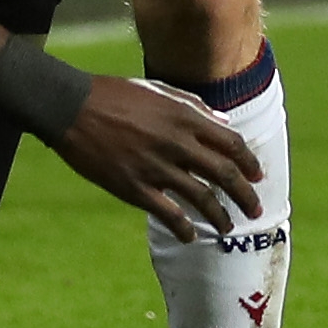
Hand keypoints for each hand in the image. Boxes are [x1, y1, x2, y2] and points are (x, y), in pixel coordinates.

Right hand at [49, 74, 262, 234]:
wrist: (70, 107)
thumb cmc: (113, 94)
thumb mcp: (157, 90)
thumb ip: (192, 105)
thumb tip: (223, 122)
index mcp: (183, 116)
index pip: (232, 143)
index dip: (249, 163)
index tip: (257, 176)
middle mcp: (176, 143)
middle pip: (224, 174)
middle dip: (245, 195)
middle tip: (255, 210)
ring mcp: (156, 167)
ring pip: (202, 199)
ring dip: (220, 216)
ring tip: (227, 228)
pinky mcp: (134, 187)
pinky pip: (168, 215)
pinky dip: (184, 229)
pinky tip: (190, 236)